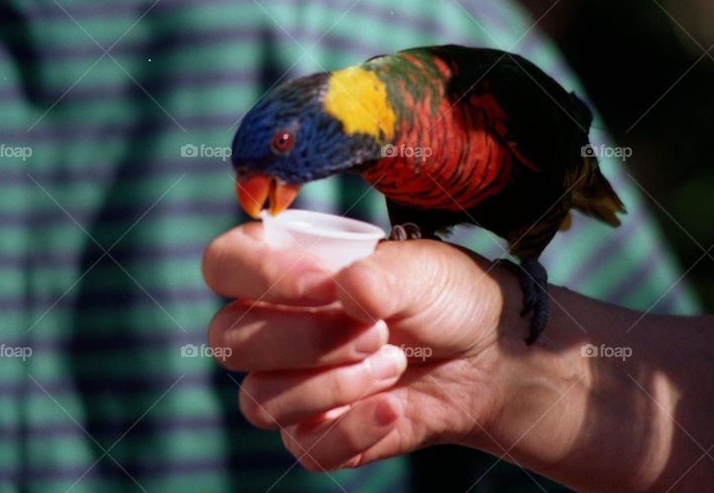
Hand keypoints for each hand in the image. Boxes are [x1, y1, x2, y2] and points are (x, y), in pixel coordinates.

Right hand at [203, 222, 532, 470]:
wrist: (487, 357)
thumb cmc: (444, 297)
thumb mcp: (423, 270)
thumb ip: (381, 274)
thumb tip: (345, 289)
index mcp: (287, 269)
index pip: (225, 264)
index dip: (262, 277)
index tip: (326, 287)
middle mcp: (275, 326)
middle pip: (229, 341)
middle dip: (308, 340)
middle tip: (377, 332)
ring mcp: (291, 384)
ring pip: (260, 401)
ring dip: (335, 385)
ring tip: (394, 363)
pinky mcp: (318, 433)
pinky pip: (304, 448)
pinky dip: (354, 430)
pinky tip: (394, 407)